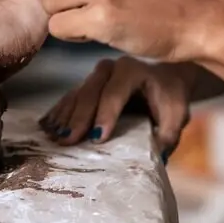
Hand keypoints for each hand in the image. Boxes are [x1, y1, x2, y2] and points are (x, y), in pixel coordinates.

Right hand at [41, 57, 192, 157]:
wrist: (163, 81)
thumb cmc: (170, 99)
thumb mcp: (177, 117)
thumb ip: (167, 134)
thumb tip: (154, 155)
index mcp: (133, 70)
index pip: (116, 92)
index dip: (106, 114)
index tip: (97, 137)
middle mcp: (110, 67)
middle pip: (90, 91)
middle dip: (78, 117)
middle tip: (67, 140)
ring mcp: (95, 75)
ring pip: (76, 94)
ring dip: (64, 116)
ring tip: (53, 138)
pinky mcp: (86, 84)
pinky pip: (69, 97)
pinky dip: (58, 113)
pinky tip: (47, 128)